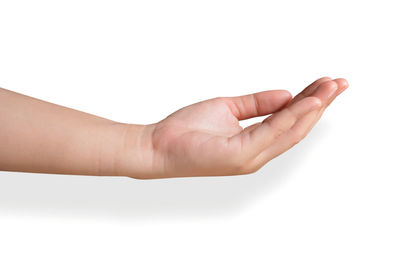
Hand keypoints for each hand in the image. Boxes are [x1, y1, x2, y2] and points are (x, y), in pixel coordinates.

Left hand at [119, 77, 347, 177]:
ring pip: (290, 130)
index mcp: (254, 144)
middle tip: (339, 84)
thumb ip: (257, 104)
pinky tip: (309, 100)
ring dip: (313, 108)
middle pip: (297, 127)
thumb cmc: (187, 131)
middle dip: (320, 105)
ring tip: (331, 88)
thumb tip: (286, 94)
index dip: (310, 104)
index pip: (289, 122)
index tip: (326, 85)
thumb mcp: (227, 109)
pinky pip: (272, 131)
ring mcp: (250, 156)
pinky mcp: (240, 155)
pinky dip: (292, 115)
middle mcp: (257, 153)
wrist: (157, 146)